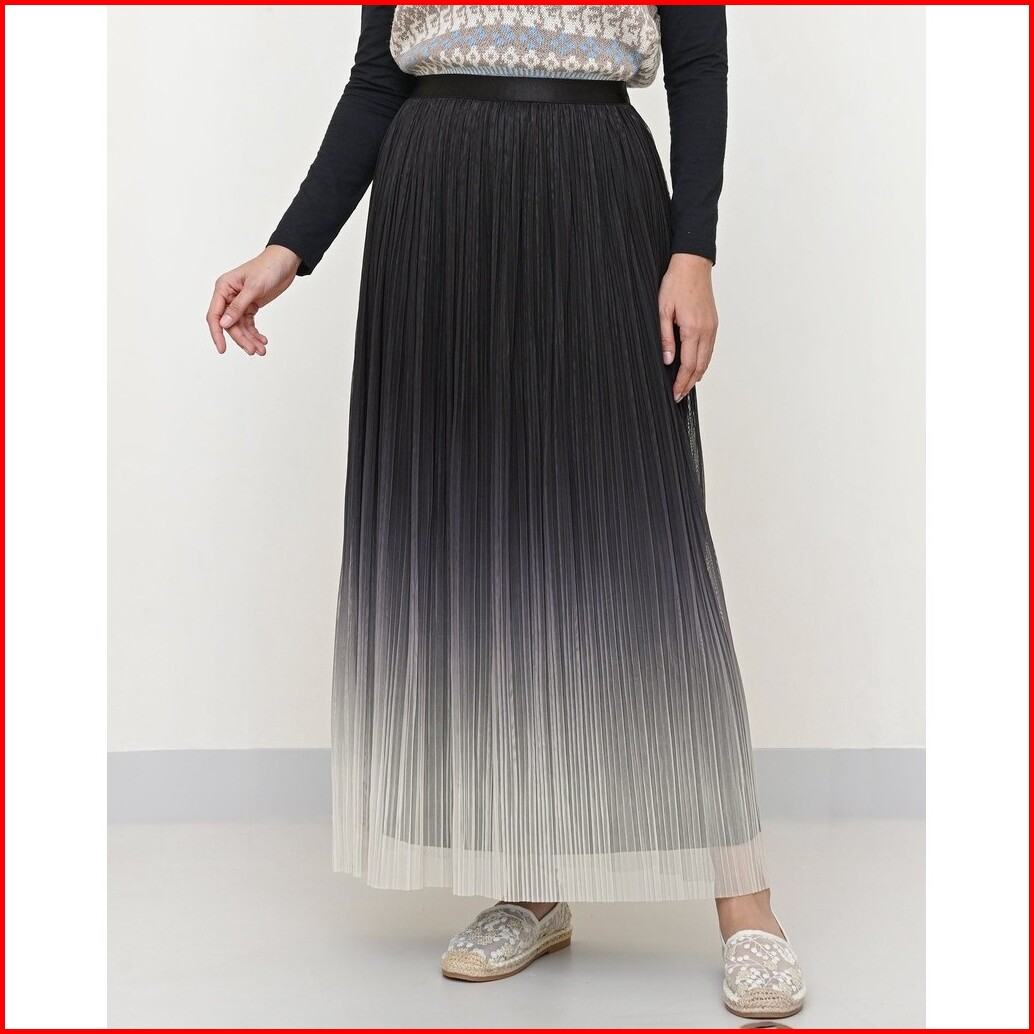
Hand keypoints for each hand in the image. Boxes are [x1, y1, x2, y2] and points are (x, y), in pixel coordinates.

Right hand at [206, 245, 302, 355]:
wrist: (285, 262)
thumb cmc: (268, 268)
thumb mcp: (254, 287)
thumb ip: (238, 307)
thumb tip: (224, 324)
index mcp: (223, 287)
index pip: (214, 314)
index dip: (217, 333)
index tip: (222, 349)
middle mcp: (228, 296)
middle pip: (230, 324)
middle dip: (241, 339)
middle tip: (253, 351)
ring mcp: (240, 301)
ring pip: (240, 327)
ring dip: (250, 339)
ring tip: (261, 350)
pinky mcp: (251, 305)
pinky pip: (249, 324)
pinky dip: (255, 333)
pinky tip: (263, 340)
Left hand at [658, 253, 718, 401]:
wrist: (693, 264)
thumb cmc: (676, 283)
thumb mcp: (663, 310)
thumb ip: (666, 337)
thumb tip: (668, 360)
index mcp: (693, 329)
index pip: (688, 364)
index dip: (681, 382)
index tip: (675, 394)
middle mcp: (707, 330)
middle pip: (700, 366)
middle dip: (689, 383)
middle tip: (679, 396)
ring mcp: (712, 327)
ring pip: (707, 359)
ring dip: (697, 375)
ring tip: (686, 386)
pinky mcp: (713, 323)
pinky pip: (710, 348)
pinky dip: (703, 362)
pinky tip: (695, 367)